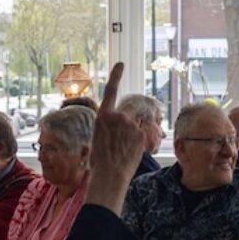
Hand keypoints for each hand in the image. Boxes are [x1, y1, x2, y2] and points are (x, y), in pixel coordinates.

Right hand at [84, 62, 143, 215]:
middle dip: (126, 123)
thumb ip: (108, 128)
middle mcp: (117, 116)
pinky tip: (130, 154)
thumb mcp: (97, 138)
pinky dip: (137, 143)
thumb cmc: (98, 162)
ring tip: (122, 152)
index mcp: (102, 116)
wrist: (109, 176)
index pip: (111, 90)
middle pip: (127, 112)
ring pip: (134, 126)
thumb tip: (115, 129)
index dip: (116, 75)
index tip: (121, 64)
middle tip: (119, 141)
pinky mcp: (141, 134)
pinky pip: (141, 135)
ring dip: (130, 136)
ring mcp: (131, 125)